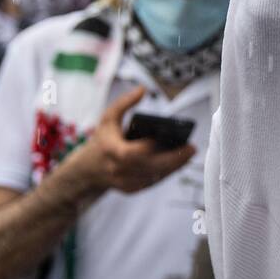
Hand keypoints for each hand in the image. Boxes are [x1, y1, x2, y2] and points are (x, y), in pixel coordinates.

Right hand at [60, 86, 195, 194]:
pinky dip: (166, 172)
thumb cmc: (102, 140)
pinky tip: (179, 162)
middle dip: (173, 159)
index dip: (149, 147)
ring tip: (189, 153)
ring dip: (174, 166)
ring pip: (154, 176)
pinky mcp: (132, 189)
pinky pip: (153, 182)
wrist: (87, 170)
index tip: (166, 137)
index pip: (133, 153)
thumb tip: (142, 89)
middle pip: (150, 167)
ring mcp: (125, 182)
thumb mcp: (108, 119)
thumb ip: (124, 103)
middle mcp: (118, 170)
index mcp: (111, 151)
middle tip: (191, 148)